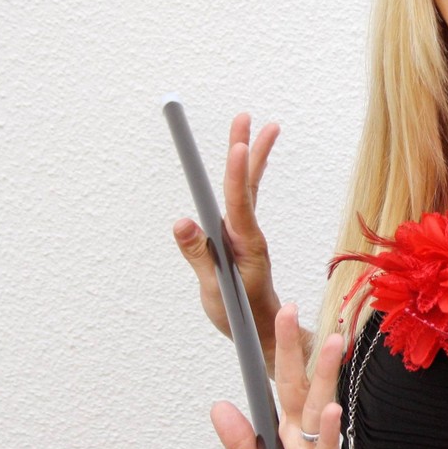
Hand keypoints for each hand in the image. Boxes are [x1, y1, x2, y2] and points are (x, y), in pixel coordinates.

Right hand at [174, 113, 280, 352]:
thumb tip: (182, 221)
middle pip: (246, 184)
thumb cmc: (241, 314)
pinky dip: (242, 179)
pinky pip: (241, 203)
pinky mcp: (240, 239)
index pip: (238, 202)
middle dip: (247, 149)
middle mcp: (248, 233)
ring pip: (246, 190)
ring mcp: (245, 234)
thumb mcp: (215, 289)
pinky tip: (243, 166)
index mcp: (245, 244)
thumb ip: (199, 254)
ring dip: (250, 157)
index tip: (240, 145)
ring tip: (255, 128)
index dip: (237, 173)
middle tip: (247, 117)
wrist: (264, 331)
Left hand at [212, 302, 370, 448]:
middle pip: (297, 385)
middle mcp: (302, 439)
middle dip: (294, 346)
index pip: (281, 383)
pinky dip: (328, 432)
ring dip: (325, 375)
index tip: (277, 312)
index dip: (278, 349)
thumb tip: (218, 405)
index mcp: (286, 434)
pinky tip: (333, 409)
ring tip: (333, 341)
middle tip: (292, 307)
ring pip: (317, 409)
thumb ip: (242, 444)